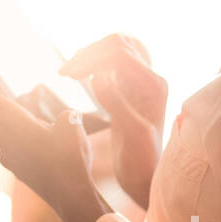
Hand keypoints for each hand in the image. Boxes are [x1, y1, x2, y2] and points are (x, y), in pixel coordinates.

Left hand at [0, 68, 111, 221]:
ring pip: (5, 124)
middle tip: (21, 81)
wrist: (72, 198)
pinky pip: (12, 141)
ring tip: (39, 106)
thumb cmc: (70, 159)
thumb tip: (58, 114)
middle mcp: (1, 137)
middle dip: (6, 92)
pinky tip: (44, 131)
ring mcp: (6, 153)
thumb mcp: (71, 124)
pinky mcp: (14, 165)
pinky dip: (22, 131)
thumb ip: (60, 110)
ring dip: (17, 113)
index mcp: (10, 121)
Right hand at [60, 34, 166, 209]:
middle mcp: (151, 78)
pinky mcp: (132, 86)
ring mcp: (142, 81)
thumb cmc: (140, 163)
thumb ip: (117, 103)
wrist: (146, 178)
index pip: (120, 54)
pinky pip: (114, 60)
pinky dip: (94, 61)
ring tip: (69, 72)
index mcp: (154, 86)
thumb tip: (99, 75)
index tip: (68, 76)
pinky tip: (79, 76)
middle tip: (66, 73)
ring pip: (116, 47)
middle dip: (89, 53)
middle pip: (118, 43)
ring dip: (91, 54)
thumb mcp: (130, 135)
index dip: (91, 59)